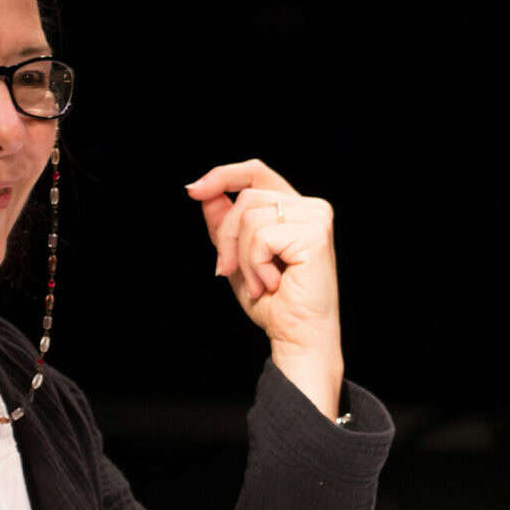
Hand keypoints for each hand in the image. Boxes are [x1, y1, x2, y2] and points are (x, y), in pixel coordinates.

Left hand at [185, 158, 343, 417]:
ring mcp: (316, 218)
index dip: (223, 176)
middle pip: (246, 198)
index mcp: (294, 208)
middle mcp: (310, 207)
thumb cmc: (274, 303)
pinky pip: (261, 237)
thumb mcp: (237, 257)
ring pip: (250, 217)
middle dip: (226, 236)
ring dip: (243, 257)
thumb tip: (204, 194)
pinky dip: (255, 265)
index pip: (256, 173)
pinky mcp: (315, 234)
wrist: (297, 336)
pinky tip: (272, 283)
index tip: (193, 191)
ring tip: (259, 282)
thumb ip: (224, 225)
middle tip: (227, 269)